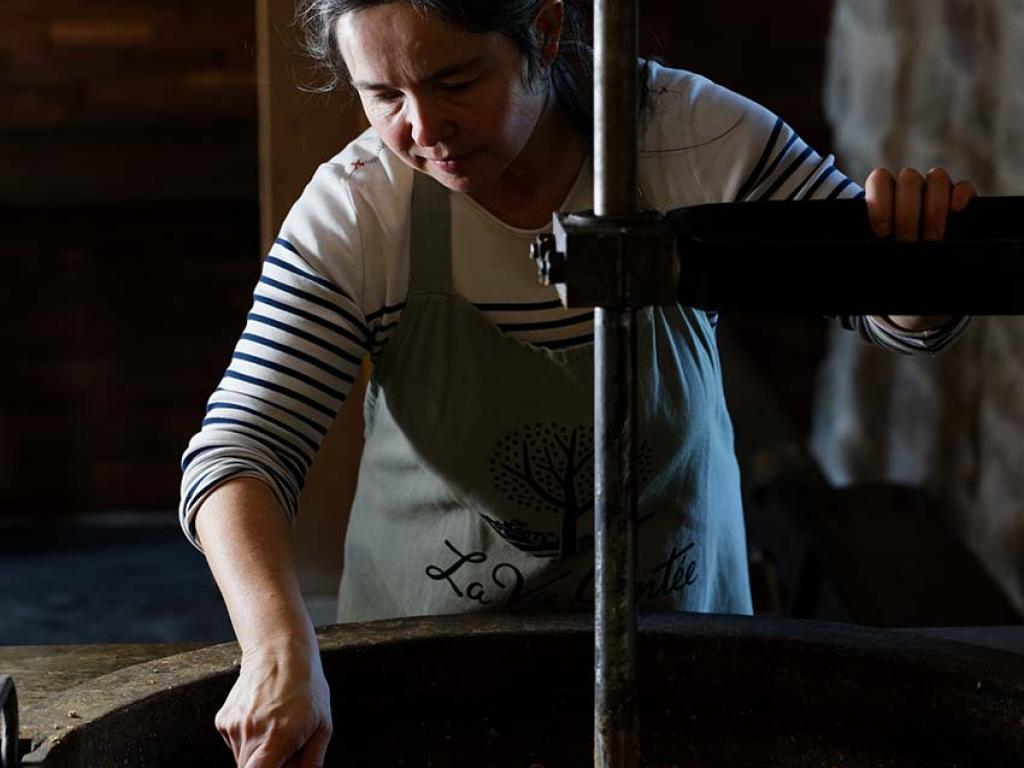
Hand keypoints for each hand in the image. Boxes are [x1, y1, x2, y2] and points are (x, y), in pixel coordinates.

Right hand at [215, 639, 332, 767]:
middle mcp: (250, 735)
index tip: (278, 765)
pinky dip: (247, 739)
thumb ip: (312, 761)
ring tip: (275, 727)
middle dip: (268, 765)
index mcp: (276, 739)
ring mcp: (233, 727)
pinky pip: (234, 742)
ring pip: (242, 758)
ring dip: (257, 753)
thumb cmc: (306, 686)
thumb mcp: (322, 725)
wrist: (279, 651)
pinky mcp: (223, 720)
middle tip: (285, 746)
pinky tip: (261, 718)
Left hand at [865, 167, 977, 331]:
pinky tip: (956, 211)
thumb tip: (856, 259)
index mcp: (884, 197)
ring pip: (937, 178)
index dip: (881, 202)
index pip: (880, 180)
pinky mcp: (961, 201)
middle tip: (907, 241)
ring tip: (931, 238)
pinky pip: (964, 186)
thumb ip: (870, 251)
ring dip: (934, 208)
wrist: (918, 279)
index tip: (882, 232)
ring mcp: (936, 192)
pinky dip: (960, 195)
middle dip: (908, 213)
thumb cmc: (891, 267)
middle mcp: (910, 190)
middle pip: (909, 179)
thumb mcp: (877, 259)